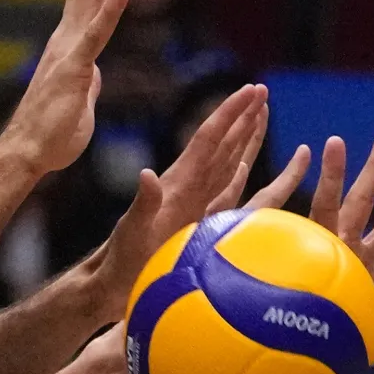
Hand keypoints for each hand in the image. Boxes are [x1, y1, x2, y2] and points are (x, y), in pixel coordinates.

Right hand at [0, 0, 139, 173]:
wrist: (28, 155)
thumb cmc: (53, 135)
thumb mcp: (80, 102)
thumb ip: (88, 81)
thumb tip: (95, 71)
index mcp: (71, 45)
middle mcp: (68, 39)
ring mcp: (71, 52)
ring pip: (94, 1)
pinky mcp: (75, 70)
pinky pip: (96, 36)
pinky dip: (110, 11)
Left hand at [90, 84, 267, 320]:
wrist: (111, 284)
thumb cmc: (120, 262)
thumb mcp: (131, 232)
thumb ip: (142, 204)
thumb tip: (148, 175)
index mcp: (178, 185)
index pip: (208, 140)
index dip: (230, 113)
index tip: (251, 89)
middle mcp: (187, 188)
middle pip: (221, 144)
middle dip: (241, 116)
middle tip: (261, 89)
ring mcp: (192, 202)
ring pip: (226, 162)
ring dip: (243, 137)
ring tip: (259, 114)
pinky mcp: (194, 219)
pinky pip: (225, 190)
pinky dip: (239, 173)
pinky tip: (247, 164)